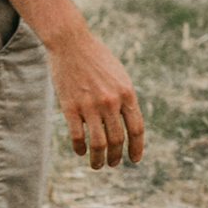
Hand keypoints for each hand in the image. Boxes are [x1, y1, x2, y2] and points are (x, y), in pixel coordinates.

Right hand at [49, 26, 144, 168]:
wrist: (70, 42)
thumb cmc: (96, 57)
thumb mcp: (119, 75)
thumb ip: (125, 97)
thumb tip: (128, 121)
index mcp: (127, 93)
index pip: (136, 129)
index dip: (137, 147)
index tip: (134, 159)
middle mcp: (111, 102)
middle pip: (118, 140)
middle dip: (116, 157)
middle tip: (113, 163)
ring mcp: (90, 105)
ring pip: (99, 144)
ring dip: (99, 159)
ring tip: (97, 165)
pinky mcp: (70, 107)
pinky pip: (78, 136)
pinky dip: (80, 148)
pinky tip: (80, 152)